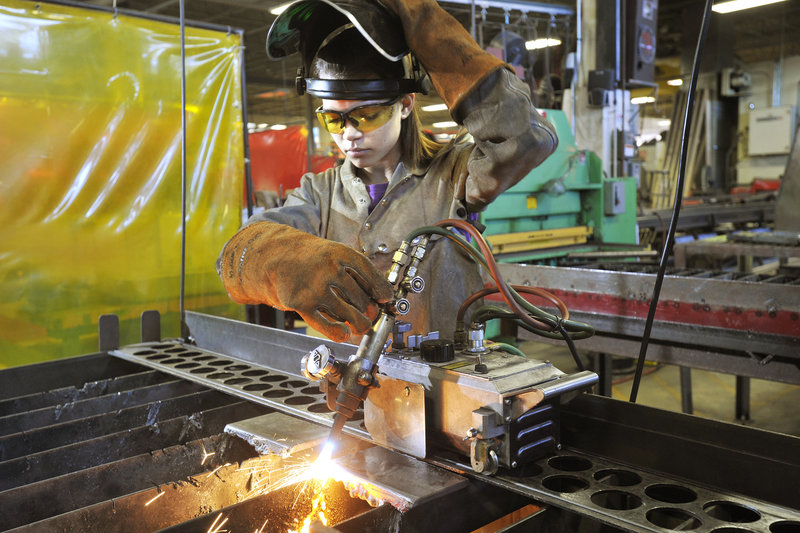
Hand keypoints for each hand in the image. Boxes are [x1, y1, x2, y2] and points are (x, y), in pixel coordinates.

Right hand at [219, 221, 394, 341]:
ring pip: (348, 314)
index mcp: (340, 253)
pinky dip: (340, 332)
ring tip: (357, 323)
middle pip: (360, 298)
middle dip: (367, 310)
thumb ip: (359, 274)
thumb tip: (381, 300)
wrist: (276, 257)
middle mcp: (329, 269)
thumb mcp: (336, 256)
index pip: (369, 273)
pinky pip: (328, 325)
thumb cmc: (312, 259)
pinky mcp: (302, 304)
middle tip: (368, 313)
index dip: (381, 289)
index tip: (385, 298)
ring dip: (356, 322)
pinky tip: (344, 332)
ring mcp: (315, 287)